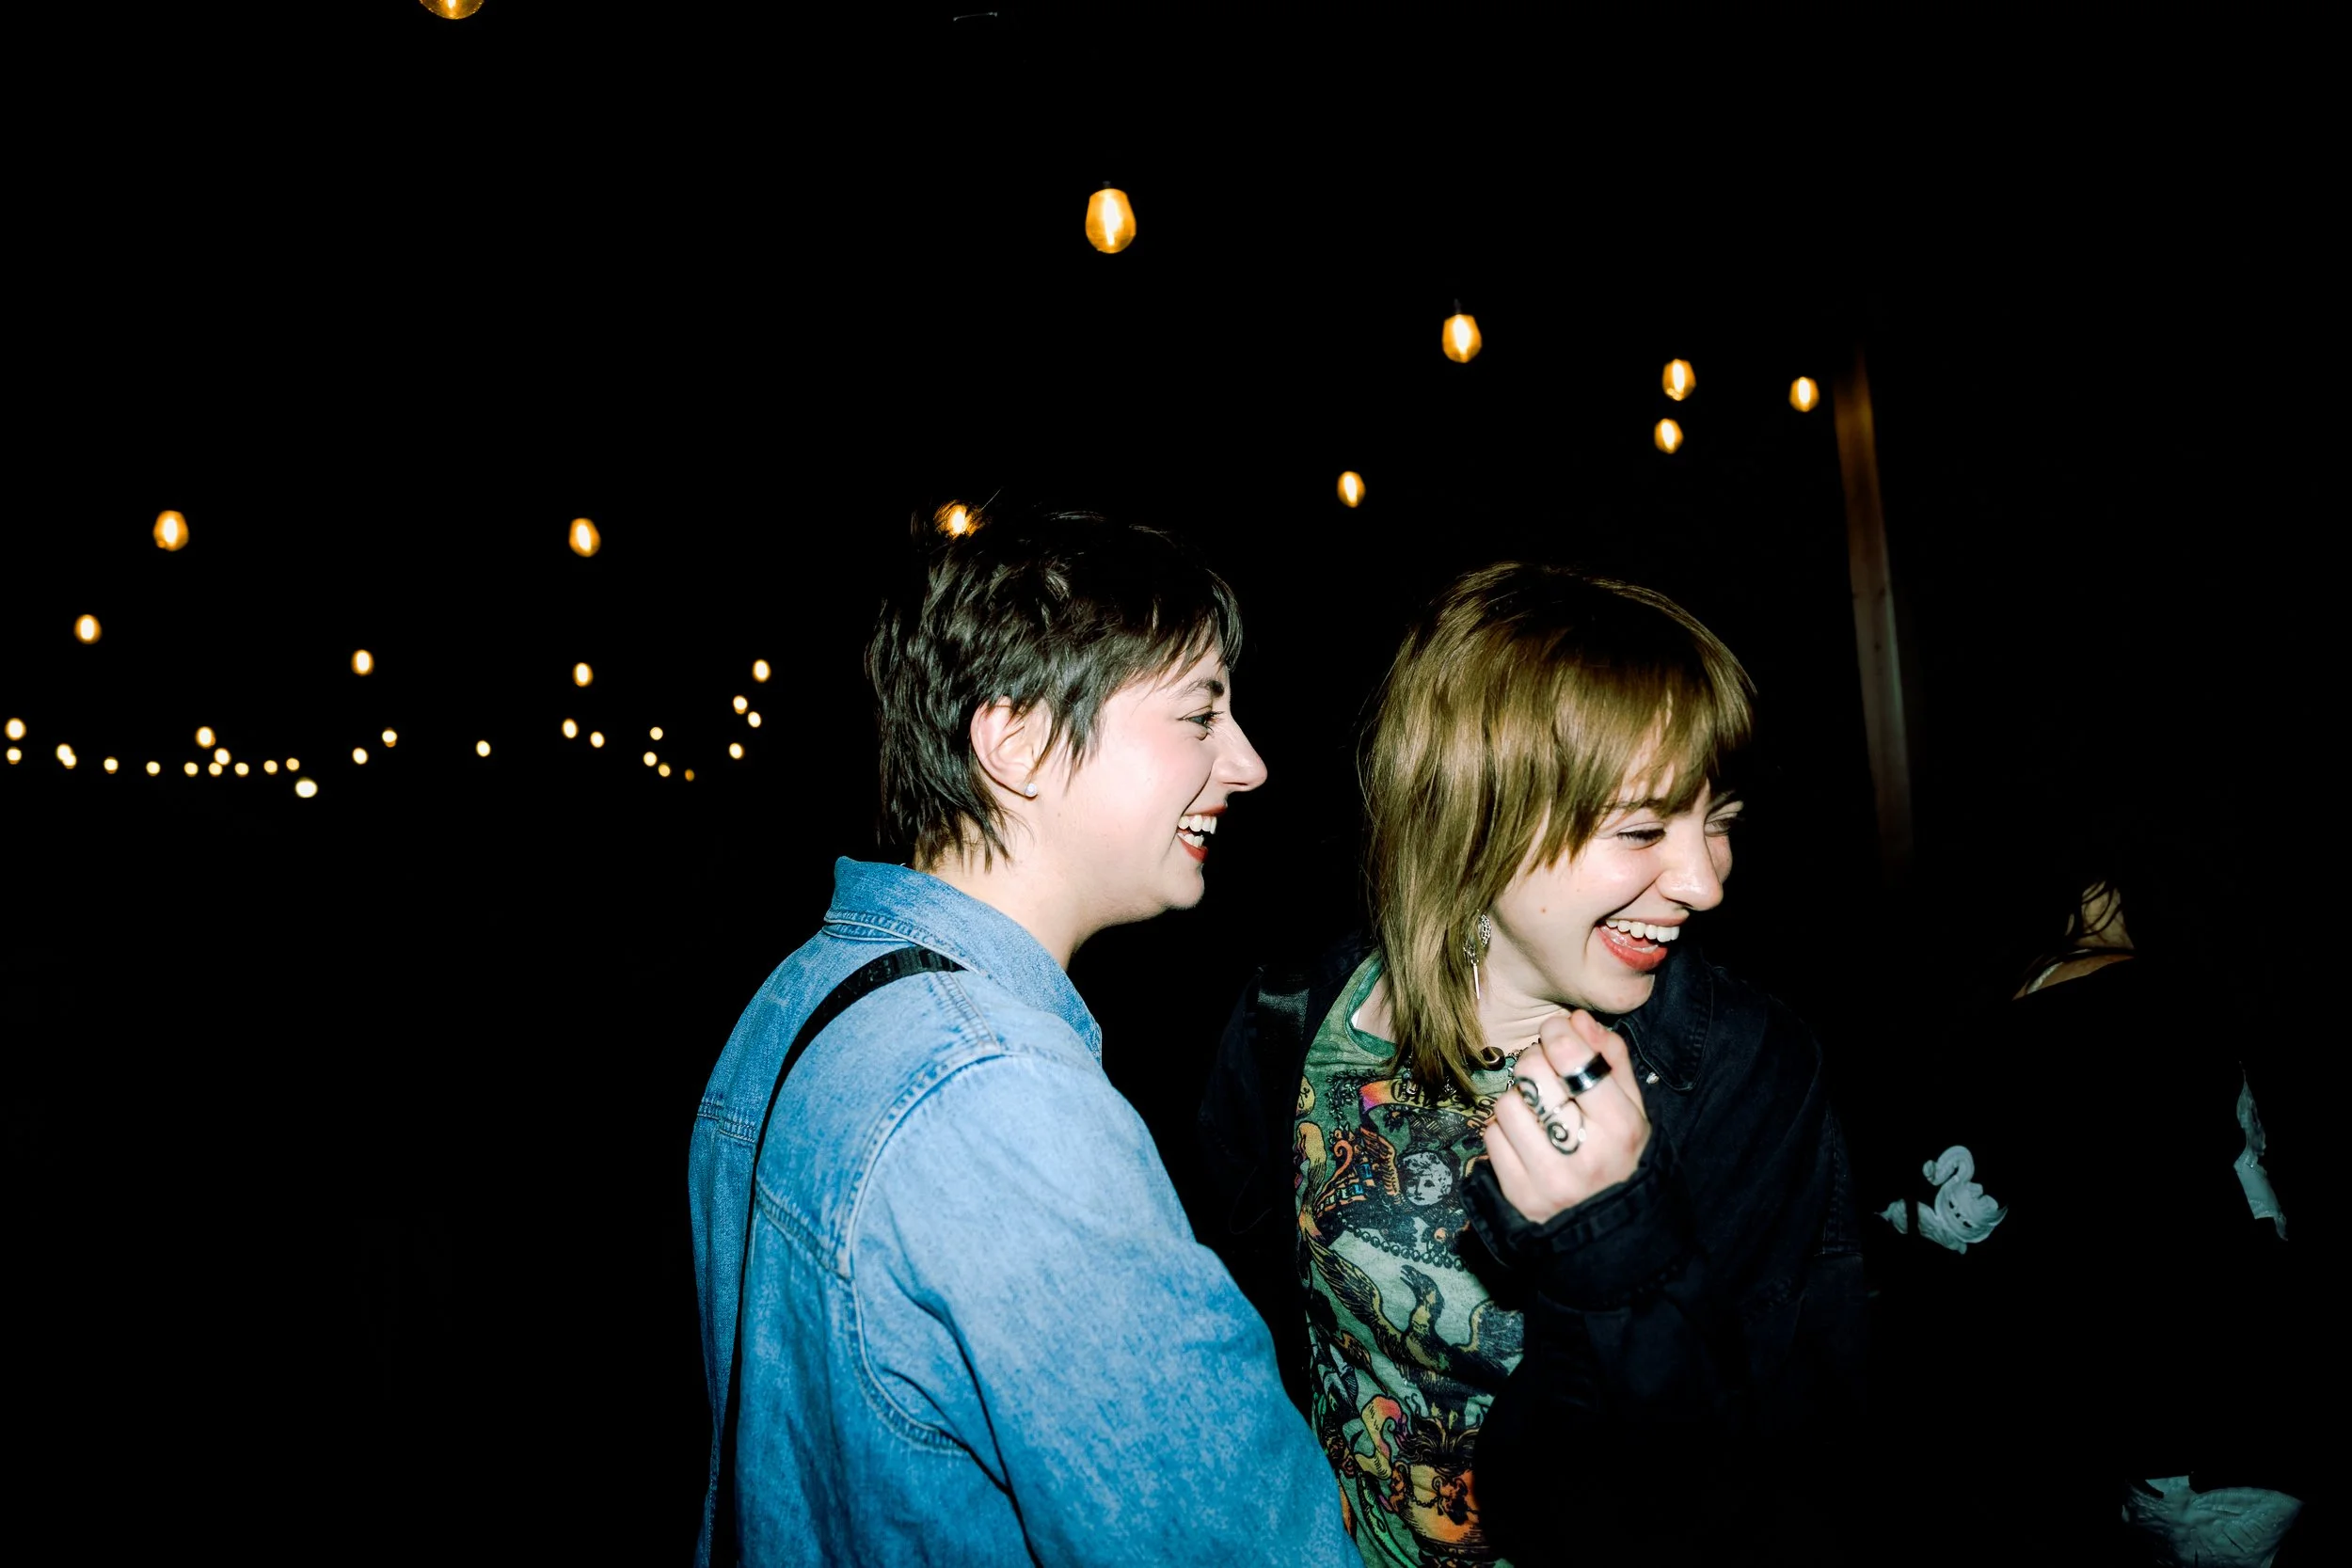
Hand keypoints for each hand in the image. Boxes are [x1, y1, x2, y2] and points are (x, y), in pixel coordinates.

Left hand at [1481, 1010, 1648, 1224]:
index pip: (1572, 1059)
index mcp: (1621, 1129)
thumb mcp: (1635, 1111)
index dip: (1558, 1034)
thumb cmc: (1624, 1159)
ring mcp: (1548, 1179)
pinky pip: (1491, 1137)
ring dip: (1518, 1100)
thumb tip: (1577, 1020)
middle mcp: (1583, 1155)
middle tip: (1546, 1074)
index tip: (1558, 1034)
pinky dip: (1504, 1130)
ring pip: (1506, 1104)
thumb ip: (1612, 1060)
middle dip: (1535, 1063)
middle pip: (1532, 1074)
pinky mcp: (1518, 1196)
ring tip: (1539, 1113)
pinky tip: (1527, 1140)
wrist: (1615, 1235)